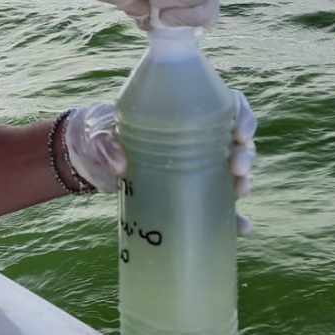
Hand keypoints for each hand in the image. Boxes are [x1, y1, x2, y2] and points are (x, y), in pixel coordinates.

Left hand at [64, 95, 256, 233]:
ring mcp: (197, 166)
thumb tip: (121, 166)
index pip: (227, 105)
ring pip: (234, 171)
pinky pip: (218, 205)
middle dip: (246, 153)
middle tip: (236, 167)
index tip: (240, 132)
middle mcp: (198, 138)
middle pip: (237, 140)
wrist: (88, 160)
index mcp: (184, 112)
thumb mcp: (100, 133)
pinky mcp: (189, 192)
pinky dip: (233, 218)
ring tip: (239, 191)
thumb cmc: (100, 133)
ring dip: (244, 181)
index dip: (243, 116)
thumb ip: (107, 144)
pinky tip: (243, 229)